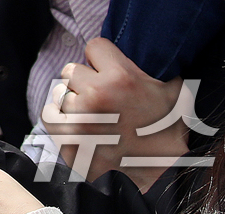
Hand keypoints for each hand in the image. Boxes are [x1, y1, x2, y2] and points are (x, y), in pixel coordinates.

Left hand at [43, 38, 188, 187]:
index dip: (103, 60)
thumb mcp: (174, 91)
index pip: (94, 46)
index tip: (111, 73)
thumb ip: (156, 66)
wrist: (160, 179)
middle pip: (72, 69)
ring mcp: (78, 118)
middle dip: (86, 81)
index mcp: (121, 78)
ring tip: (94, 115)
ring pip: (60, 92)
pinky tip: (79, 125)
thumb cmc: (168, 133)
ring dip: (74, 101)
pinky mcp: (66, 139)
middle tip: (103, 99)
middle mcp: (96, 94)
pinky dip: (60, 118)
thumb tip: (148, 46)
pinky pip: (49, 114)